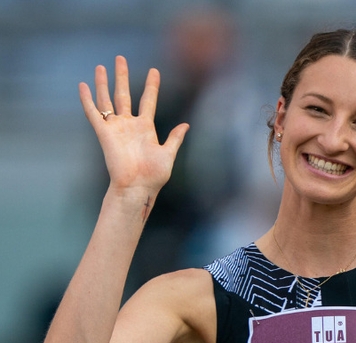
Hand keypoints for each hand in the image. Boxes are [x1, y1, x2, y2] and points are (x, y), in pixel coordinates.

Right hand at [79, 55, 188, 195]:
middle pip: (124, 94)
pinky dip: (87, 100)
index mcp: (146, 128)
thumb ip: (175, 138)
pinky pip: (93, 113)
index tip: (154, 70)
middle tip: (120, 58)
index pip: (148, 100)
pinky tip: (83, 86)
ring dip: (104, 83)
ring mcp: (116, 128)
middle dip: (122, 76)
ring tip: (101, 66)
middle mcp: (129, 124)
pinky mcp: (104, 133)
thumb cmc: (154, 175)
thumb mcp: (168, 153)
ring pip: (107, 100)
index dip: (151, 86)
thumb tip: (186, 124)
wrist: (138, 187)